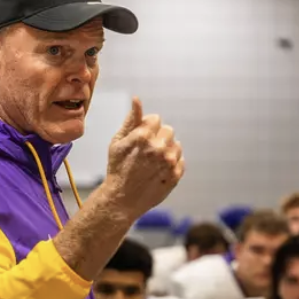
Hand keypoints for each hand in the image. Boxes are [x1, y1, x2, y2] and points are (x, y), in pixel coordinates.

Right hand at [102, 98, 184, 218]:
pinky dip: (172, 165)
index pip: (156, 119)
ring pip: (176, 145)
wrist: (121, 199)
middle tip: (146, 152)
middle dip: (158, 138)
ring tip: (152, 163)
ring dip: (167, 151)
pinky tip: (159, 172)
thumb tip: (137, 99)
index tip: (140, 140)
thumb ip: (130, 120)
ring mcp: (169, 162)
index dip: (147, 128)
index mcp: (143, 136)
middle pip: (168, 130)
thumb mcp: (118, 142)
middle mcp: (159, 147)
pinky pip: (181, 161)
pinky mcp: (176, 175)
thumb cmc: (117, 168)